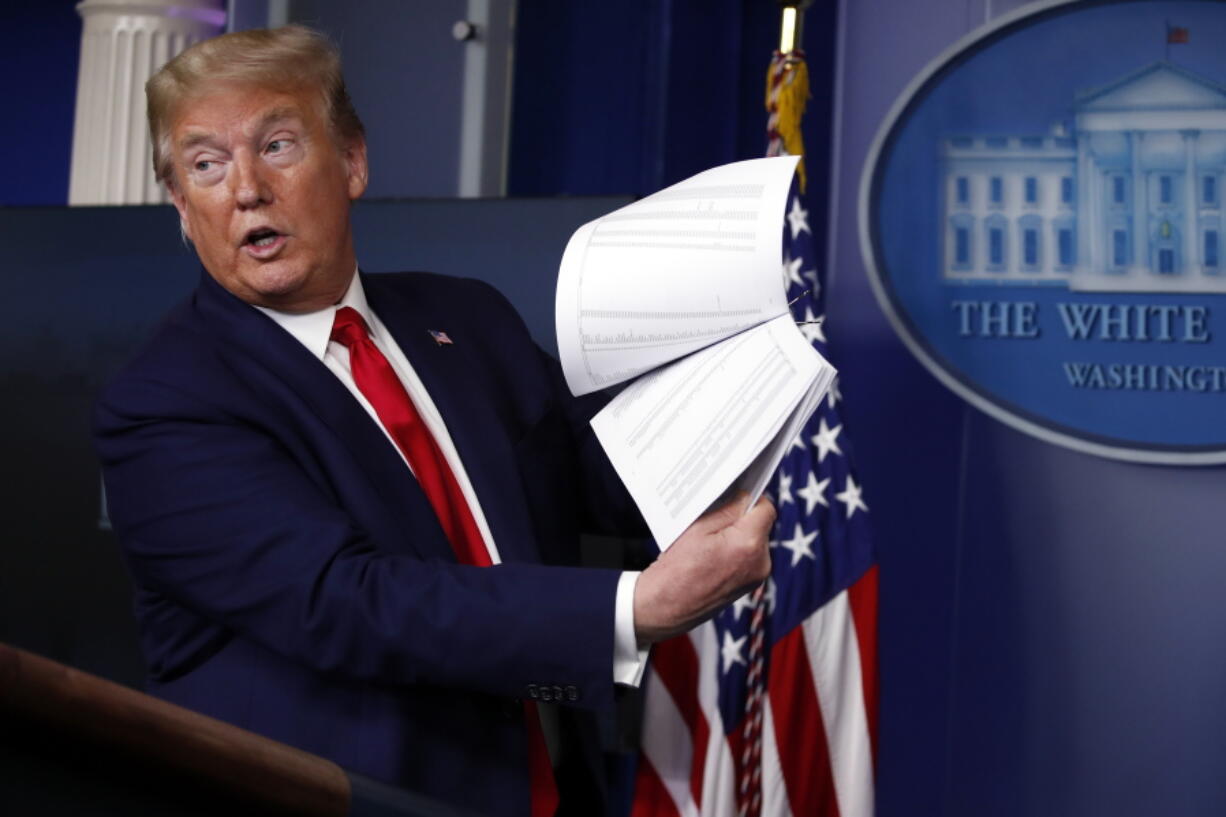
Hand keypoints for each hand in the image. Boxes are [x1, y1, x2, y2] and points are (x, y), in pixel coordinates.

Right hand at [633, 493, 774, 644]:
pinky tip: (713, 557)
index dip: (750, 498)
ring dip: (738, 536)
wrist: (666, 607)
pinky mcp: (750, 585)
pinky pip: (749, 557)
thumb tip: (745, 496)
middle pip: (760, 525)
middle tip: (713, 522)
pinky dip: (736, 551)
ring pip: (755, 540)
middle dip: (741, 519)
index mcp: (748, 545)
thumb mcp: (697, 528)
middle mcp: (760, 562)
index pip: (766, 508)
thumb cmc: (676, 569)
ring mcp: (757, 577)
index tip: (734, 497)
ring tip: (709, 544)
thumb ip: (727, 509)